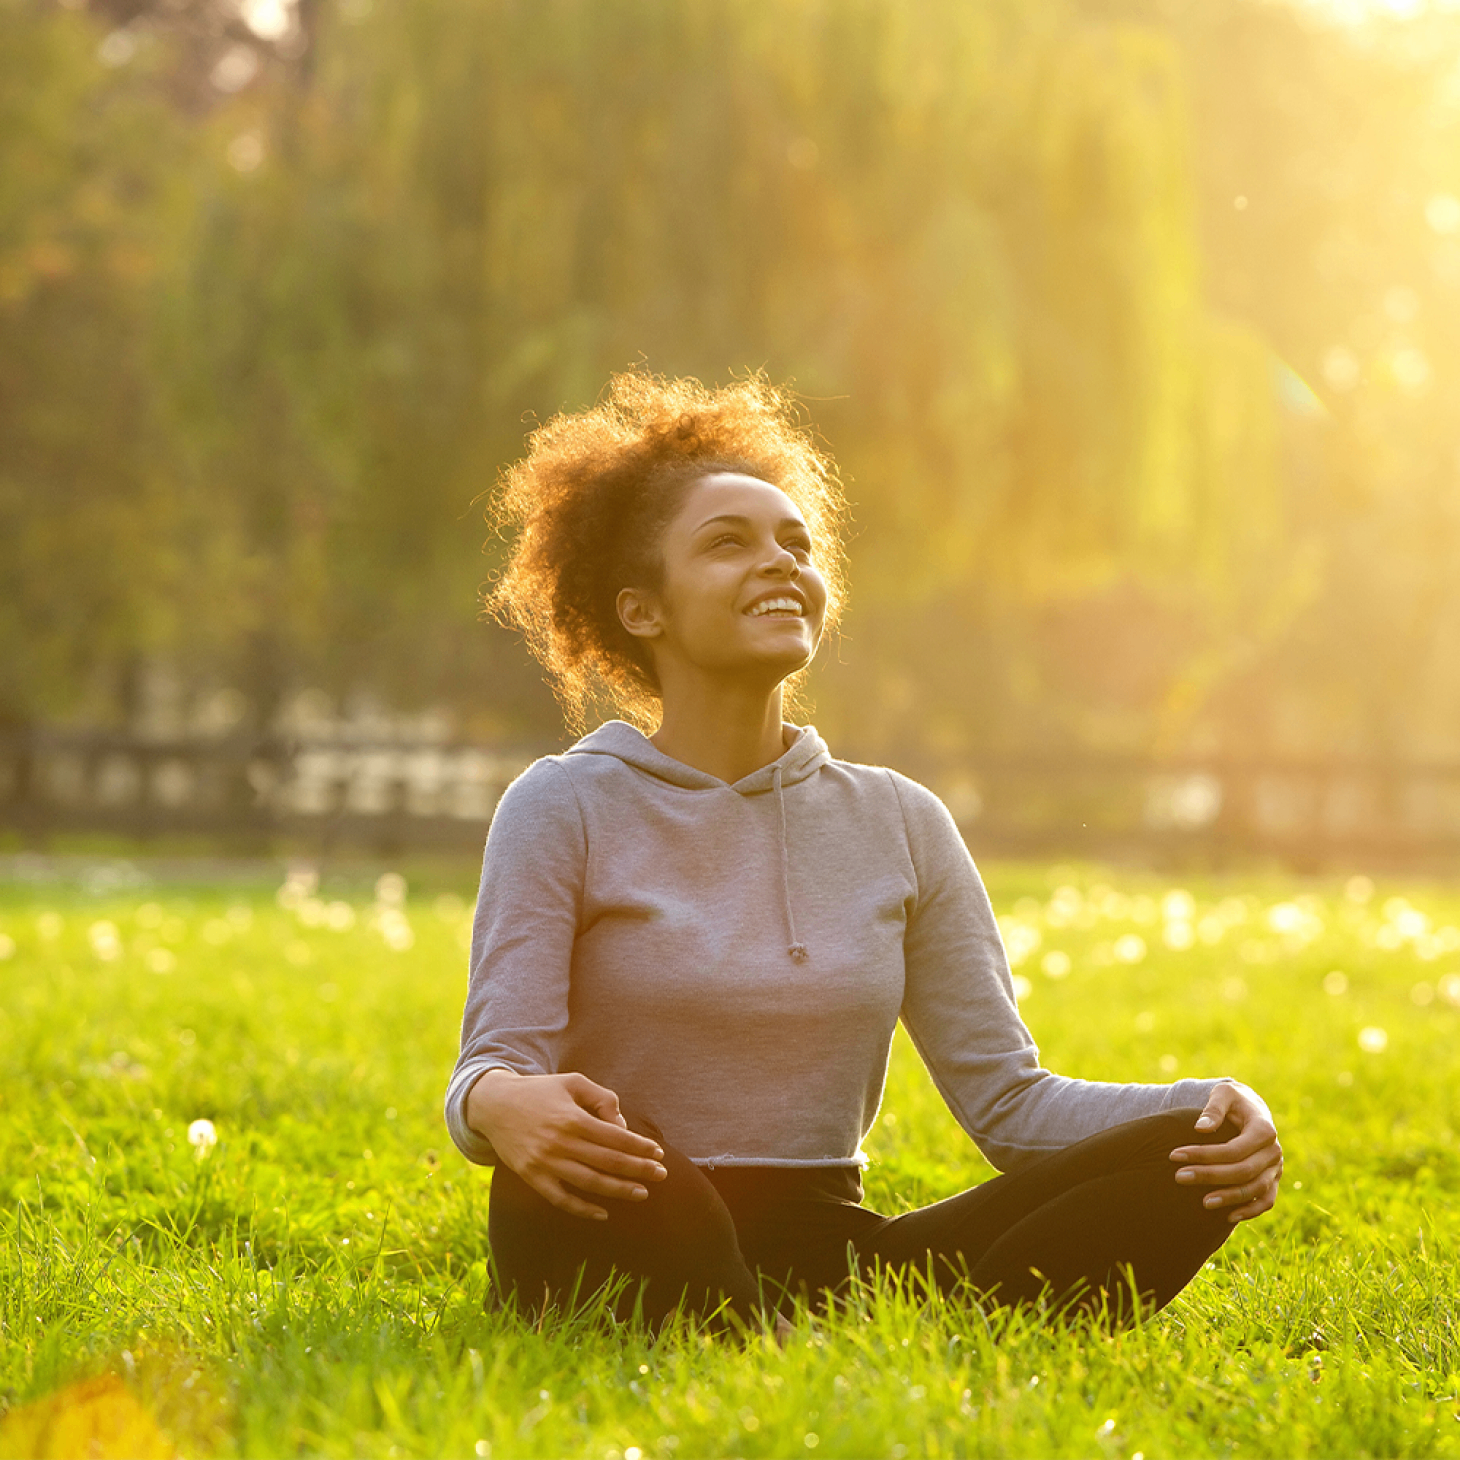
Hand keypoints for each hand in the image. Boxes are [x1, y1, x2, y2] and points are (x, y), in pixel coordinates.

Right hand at [467, 1069, 667, 1220]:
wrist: (495, 1105)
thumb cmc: (541, 1091)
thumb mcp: (573, 1083)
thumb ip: (602, 1099)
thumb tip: (622, 1127)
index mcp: (573, 1118)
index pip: (615, 1138)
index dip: (640, 1147)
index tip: (658, 1153)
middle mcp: (560, 1143)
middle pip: (608, 1162)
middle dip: (638, 1169)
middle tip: (662, 1175)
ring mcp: (545, 1163)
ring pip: (589, 1183)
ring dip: (618, 1190)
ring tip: (641, 1193)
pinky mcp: (532, 1177)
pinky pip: (561, 1199)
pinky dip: (583, 1209)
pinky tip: (603, 1212)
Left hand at [1169, 1080, 1281, 1223]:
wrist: (1250, 1108)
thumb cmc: (1232, 1100)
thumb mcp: (1223, 1094)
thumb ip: (1214, 1108)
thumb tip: (1201, 1127)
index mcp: (1263, 1128)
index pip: (1234, 1149)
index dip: (1205, 1154)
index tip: (1174, 1155)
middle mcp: (1273, 1150)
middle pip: (1243, 1170)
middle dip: (1210, 1176)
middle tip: (1179, 1177)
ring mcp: (1276, 1168)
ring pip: (1255, 1188)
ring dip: (1230, 1198)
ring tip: (1203, 1202)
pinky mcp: (1273, 1180)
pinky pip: (1266, 1200)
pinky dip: (1250, 1210)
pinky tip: (1228, 1217)